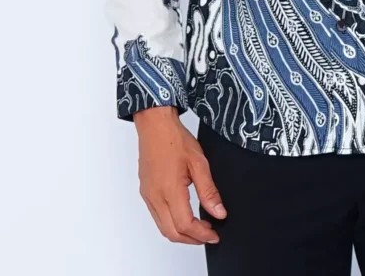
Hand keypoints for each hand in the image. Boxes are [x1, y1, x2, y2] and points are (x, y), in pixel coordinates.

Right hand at [134, 107, 226, 244]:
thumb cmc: (175, 139)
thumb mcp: (199, 162)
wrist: (155, 125)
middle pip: (172, 233)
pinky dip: (171, 223)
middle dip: (192, 239)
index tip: (214, 235)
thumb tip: (219, 212)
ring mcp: (148, 196)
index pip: (185, 225)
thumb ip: (209, 191)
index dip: (201, 235)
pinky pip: (157, 216)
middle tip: (209, 235)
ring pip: (163, 227)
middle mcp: (155, 197)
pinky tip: (184, 215)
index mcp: (170, 190)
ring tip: (199, 228)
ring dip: (181, 233)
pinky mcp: (145, 192)